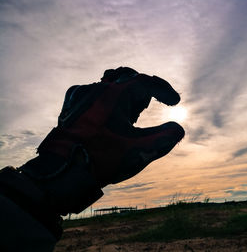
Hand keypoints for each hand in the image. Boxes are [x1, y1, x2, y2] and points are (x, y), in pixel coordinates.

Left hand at [38, 67, 184, 187]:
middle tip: (149, 109)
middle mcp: (96, 89)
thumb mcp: (139, 151)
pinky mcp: (72, 104)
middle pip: (130, 79)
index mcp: (114, 95)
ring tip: (131, 116)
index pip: (146, 82)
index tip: (175, 102)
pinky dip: (110, 101)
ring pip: (112, 84)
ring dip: (127, 96)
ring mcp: (81, 95)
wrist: (62, 173)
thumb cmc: (101, 160)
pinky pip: (96, 93)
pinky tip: (110, 119)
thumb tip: (179, 129)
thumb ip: (164, 138)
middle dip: (144, 92)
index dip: (164, 90)